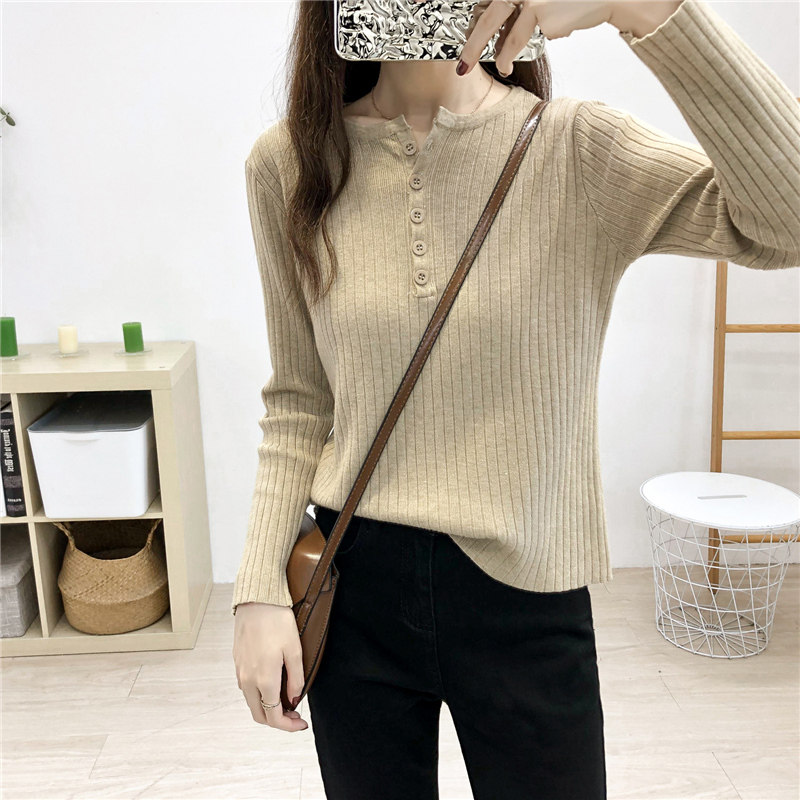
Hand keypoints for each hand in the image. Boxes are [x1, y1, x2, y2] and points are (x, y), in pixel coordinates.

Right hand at [233, 602, 308, 730]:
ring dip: (267, 709)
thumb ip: (295, 679)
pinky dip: (259, 695)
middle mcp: (247, 679)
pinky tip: (273, 686)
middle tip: (295, 715)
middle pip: (259, 715)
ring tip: (287, 701)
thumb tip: (293, 700)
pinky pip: (246, 688)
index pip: (273, 717)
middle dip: (277, 721)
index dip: (288, 726)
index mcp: (264, 679)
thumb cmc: (278, 621)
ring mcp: (240, 671)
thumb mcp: (295, 649)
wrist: (256, 600)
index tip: (302, 724)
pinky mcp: (237, 662)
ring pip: (251, 703)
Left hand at [456, 0, 681, 77]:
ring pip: (497, 27)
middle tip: (459, 61)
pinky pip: (518, 38)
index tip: (456, 35)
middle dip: (469, 41)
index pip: (489, 4)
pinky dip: (509, 55)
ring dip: (488, 53)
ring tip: (481, 68)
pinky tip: (506, 67)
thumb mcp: (542, 1)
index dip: (471, 22)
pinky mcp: (538, 10)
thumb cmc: (572, 0)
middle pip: (485, 13)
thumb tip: (497, 31)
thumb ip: (519, 7)